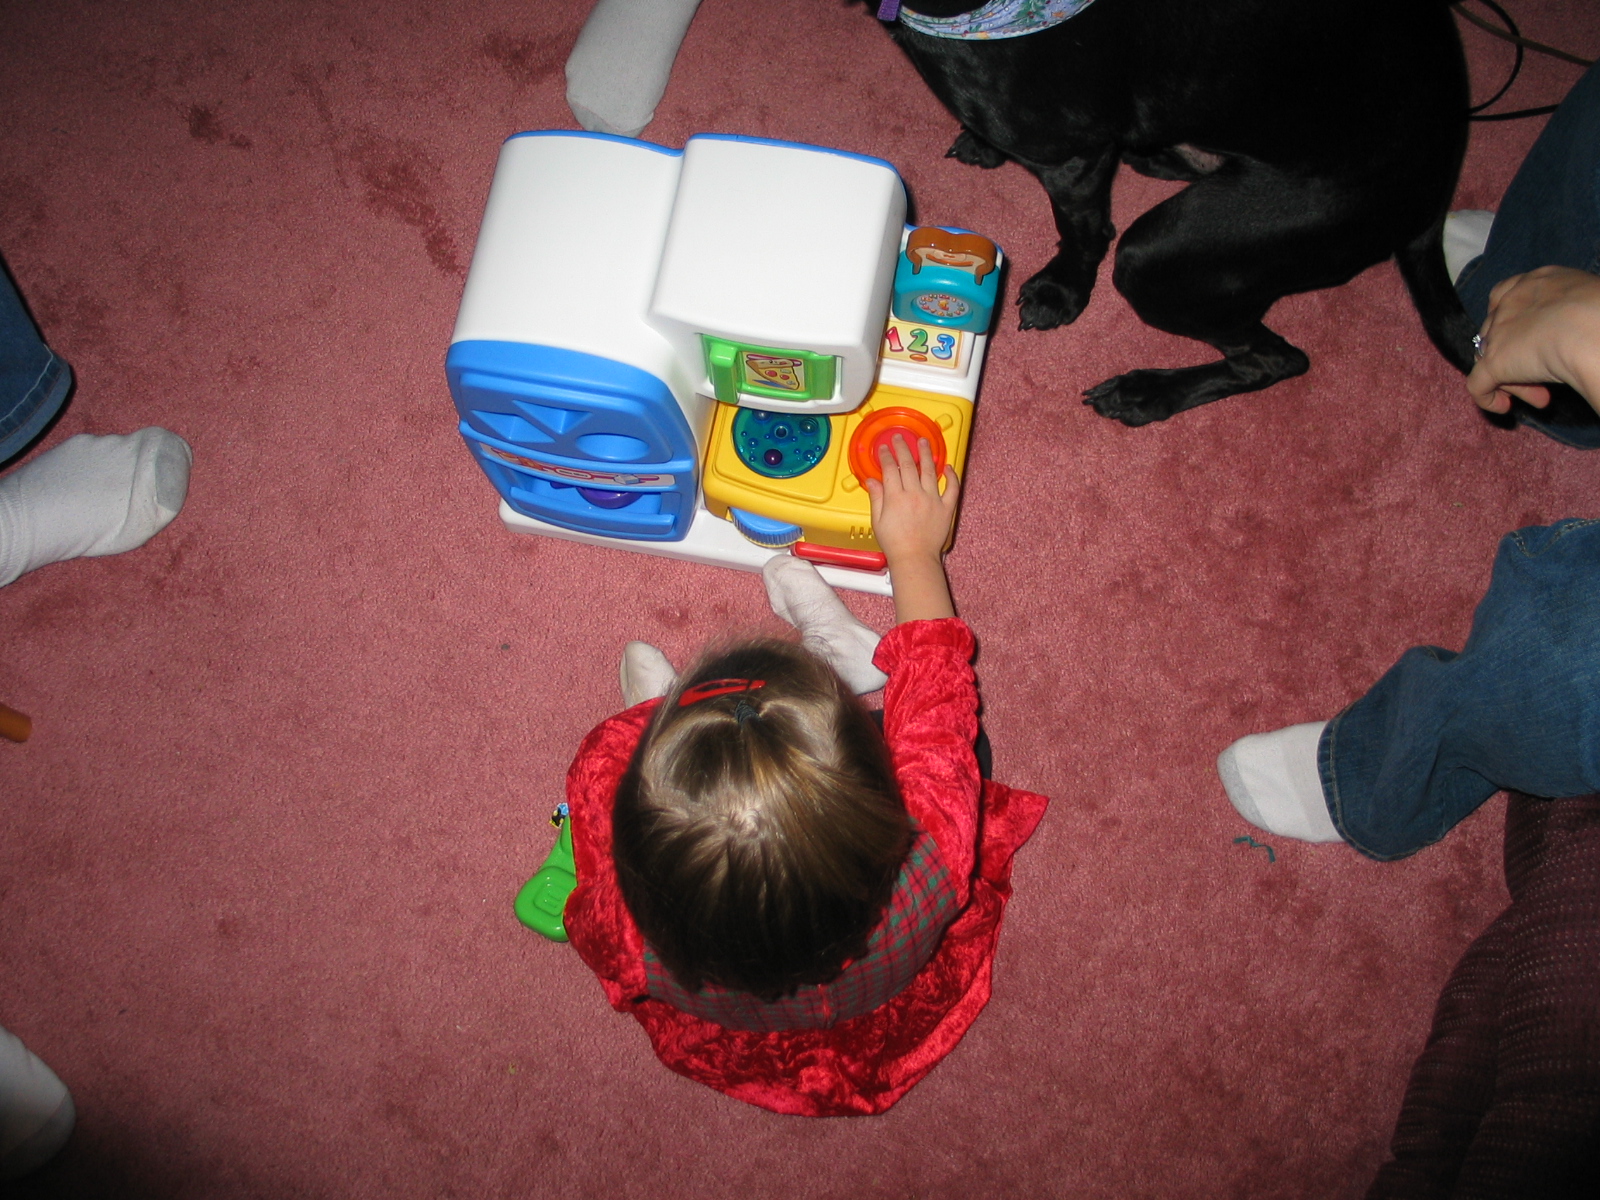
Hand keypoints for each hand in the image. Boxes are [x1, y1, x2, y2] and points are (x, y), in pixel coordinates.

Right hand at [864, 434, 959, 622]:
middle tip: (900, 437)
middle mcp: (914, 494)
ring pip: (929, 470)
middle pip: (908, 465)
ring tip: (923, 442)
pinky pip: (952, 488)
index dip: (886, 456)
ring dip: (926, 454)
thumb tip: (871, 480)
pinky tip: (947, 467)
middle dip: (902, 448)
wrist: (914, 558)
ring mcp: (932, 499)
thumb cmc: (894, 543)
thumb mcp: (877, 520)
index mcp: (895, 497)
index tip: (883, 448)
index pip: (890, 469)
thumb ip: (876, 497)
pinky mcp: (946, 507)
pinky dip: (951, 476)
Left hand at [1467, 266, 1599, 414]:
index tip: (1536, 342)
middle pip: (1500, 331)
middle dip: (1519, 356)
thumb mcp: (1588, 301)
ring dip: (1513, 380)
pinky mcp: (1493, 360)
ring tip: (1541, 397)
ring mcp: (1498, 331)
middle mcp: (1512, 300)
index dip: (1517, 324)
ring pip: (1490, 357)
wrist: (1596, 327)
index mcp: (1540, 281)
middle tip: (1546, 377)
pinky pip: (1477, 384)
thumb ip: (1573, 313)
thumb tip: (1575, 332)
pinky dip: (1487, 398)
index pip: (1511, 299)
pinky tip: (1505, 408)